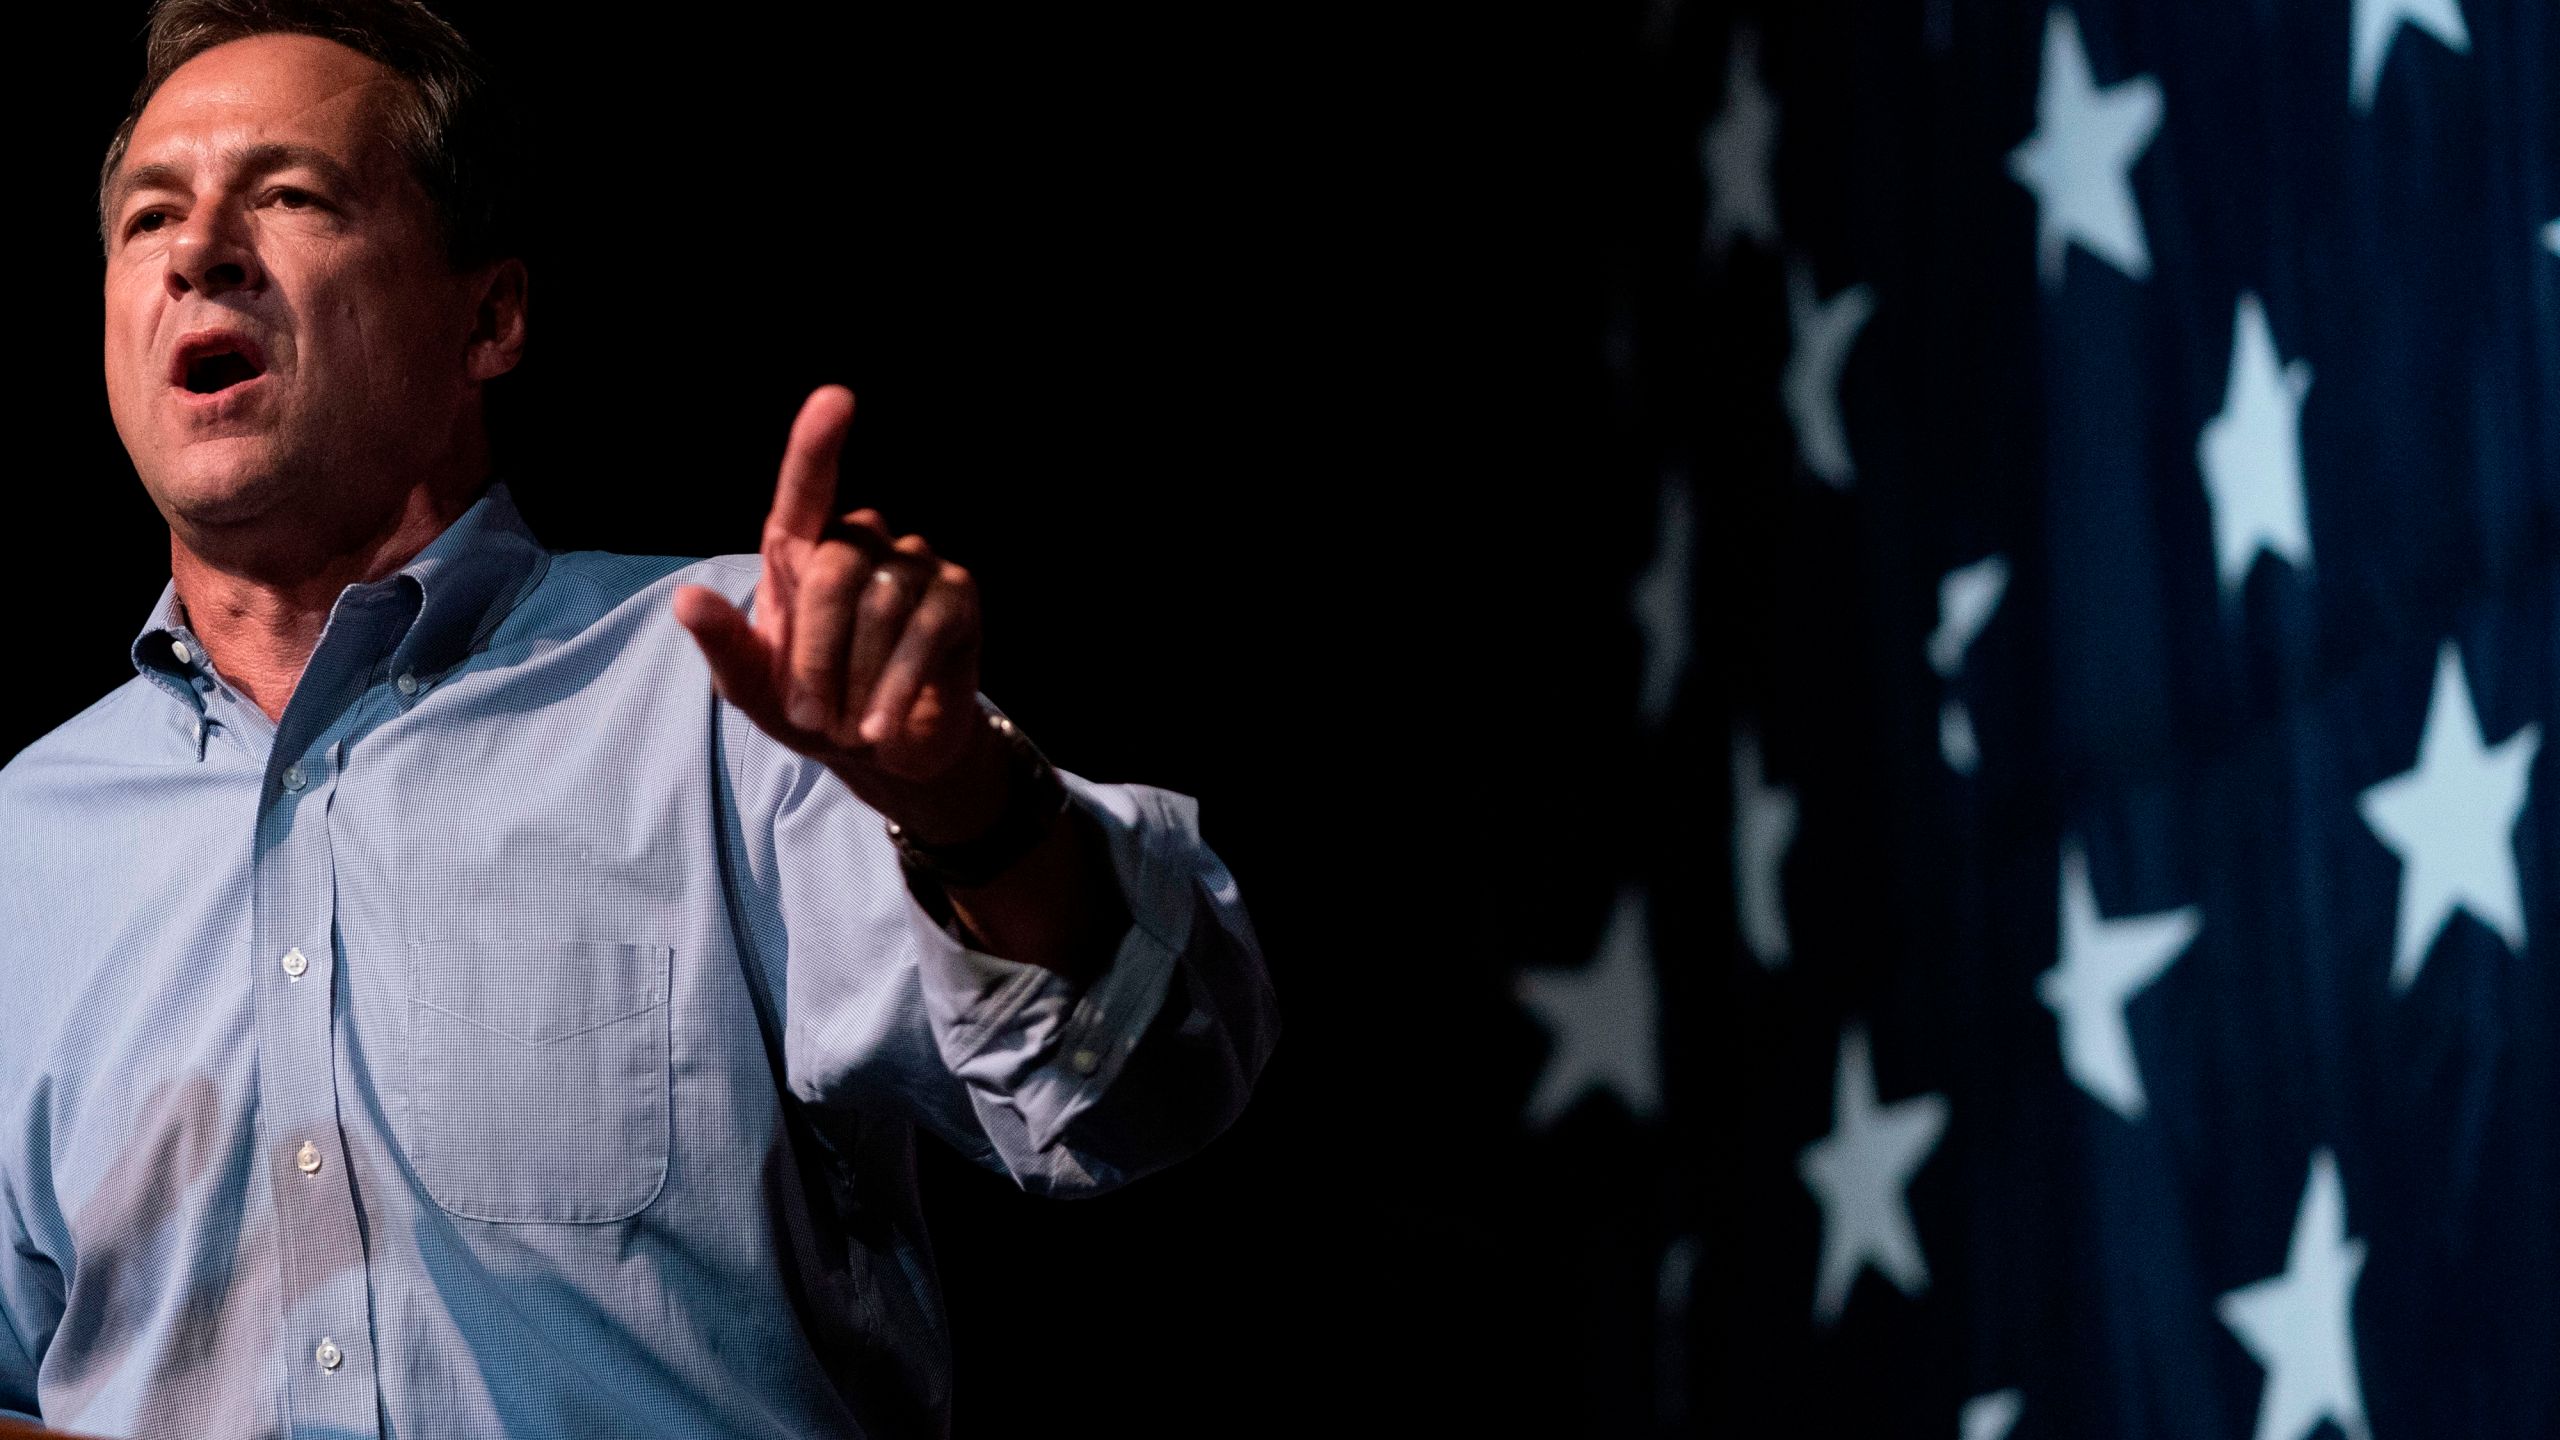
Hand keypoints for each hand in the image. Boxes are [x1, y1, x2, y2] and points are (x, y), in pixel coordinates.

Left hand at [673, 387, 994, 821]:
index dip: (817, 444)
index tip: (836, 401)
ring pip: (882, 603)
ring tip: (849, 725)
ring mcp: (913, 565)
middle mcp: (860, 543)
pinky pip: (928, 628)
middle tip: (810, 715)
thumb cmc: (812, 709)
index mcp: (800, 551)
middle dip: (816, 653)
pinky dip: (898, 684)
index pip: (806, 488)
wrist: (882, 754)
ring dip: (858, 679)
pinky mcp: (957, 597)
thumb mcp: (755, 689)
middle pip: (834, 570)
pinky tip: (882, 725)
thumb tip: (686, 600)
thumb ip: (725, 647)